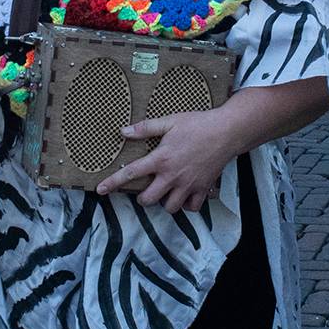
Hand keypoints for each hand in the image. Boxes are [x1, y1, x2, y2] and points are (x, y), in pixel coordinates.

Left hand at [102, 103, 237, 208]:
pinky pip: (192, 207)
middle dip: (143, 198)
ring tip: (166, 193)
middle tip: (146, 191)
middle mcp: (172, 176)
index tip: (101, 190)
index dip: (113, 183)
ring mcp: (188, 184)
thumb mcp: (170, 121)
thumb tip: (124, 132)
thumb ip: (146, 128)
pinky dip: (187, 205)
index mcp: (161, 159)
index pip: (131, 173)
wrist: (227, 131)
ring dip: (164, 202)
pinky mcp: (203, 188)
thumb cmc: (198, 124)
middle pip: (148, 199)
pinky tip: (185, 196)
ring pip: (170, 207)